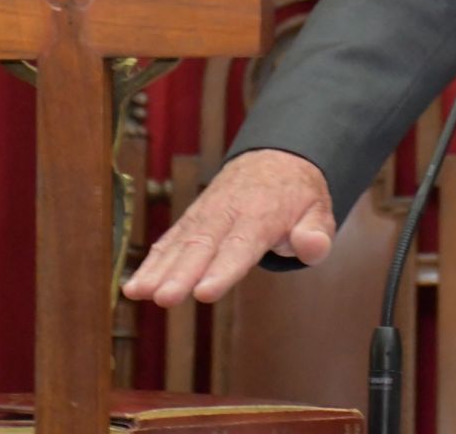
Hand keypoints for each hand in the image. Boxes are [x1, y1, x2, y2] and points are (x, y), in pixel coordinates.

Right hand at [124, 148, 335, 306]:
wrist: (274, 158)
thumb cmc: (297, 195)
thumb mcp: (320, 209)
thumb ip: (316, 233)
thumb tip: (312, 248)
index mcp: (263, 213)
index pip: (242, 245)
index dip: (223, 270)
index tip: (204, 292)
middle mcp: (229, 212)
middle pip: (204, 246)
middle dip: (182, 273)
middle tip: (164, 298)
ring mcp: (207, 214)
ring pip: (181, 242)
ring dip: (158, 268)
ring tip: (138, 293)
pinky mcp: (193, 219)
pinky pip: (171, 239)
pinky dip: (152, 260)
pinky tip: (135, 285)